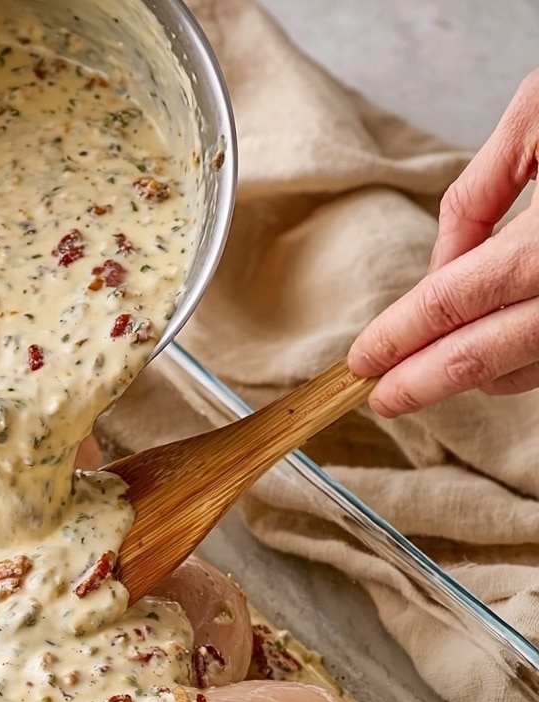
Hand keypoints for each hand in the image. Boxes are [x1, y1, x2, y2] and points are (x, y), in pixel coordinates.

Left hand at [348, 69, 538, 416]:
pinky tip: (487, 355)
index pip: (452, 302)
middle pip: (483, 353)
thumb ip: (476, 198)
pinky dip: (518, 363)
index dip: (399, 336)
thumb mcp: (535, 120)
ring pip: (526, 368)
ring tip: (425, 376)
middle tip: (381, 397)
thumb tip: (440, 267)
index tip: (365, 357)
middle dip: (423, 380)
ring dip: (472, 377)